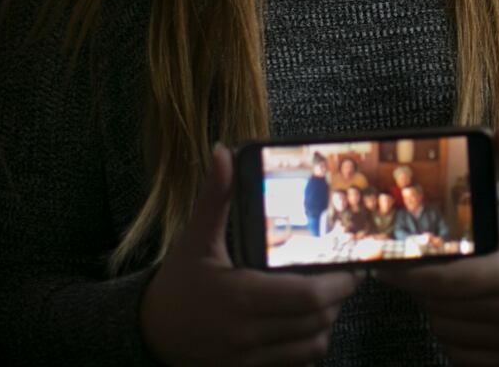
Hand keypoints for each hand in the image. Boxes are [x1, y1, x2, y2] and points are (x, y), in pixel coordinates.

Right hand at [140, 144, 358, 365]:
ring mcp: (247, 359)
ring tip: (324, 299)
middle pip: (317, 321)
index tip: (350, 267)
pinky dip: (307, 345)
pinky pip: (295, 365)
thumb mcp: (194, 239)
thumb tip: (223, 152)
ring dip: (325, 322)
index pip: (308, 297)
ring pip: (311, 346)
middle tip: (342, 277)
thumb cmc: (177, 283)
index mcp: (239, 296)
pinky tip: (303, 324)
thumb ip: (214, 197)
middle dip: (337, 298)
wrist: (148, 333)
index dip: (338, 284)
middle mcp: (246, 333)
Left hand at [377, 128, 498, 365]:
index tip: (384, 265)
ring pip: (445, 331)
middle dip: (422, 290)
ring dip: (435, 312)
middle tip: (414, 272)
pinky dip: (451, 336)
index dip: (411, 275)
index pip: (447, 281)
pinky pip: (458, 354)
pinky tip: (457, 315)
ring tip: (441, 292)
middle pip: (440, 307)